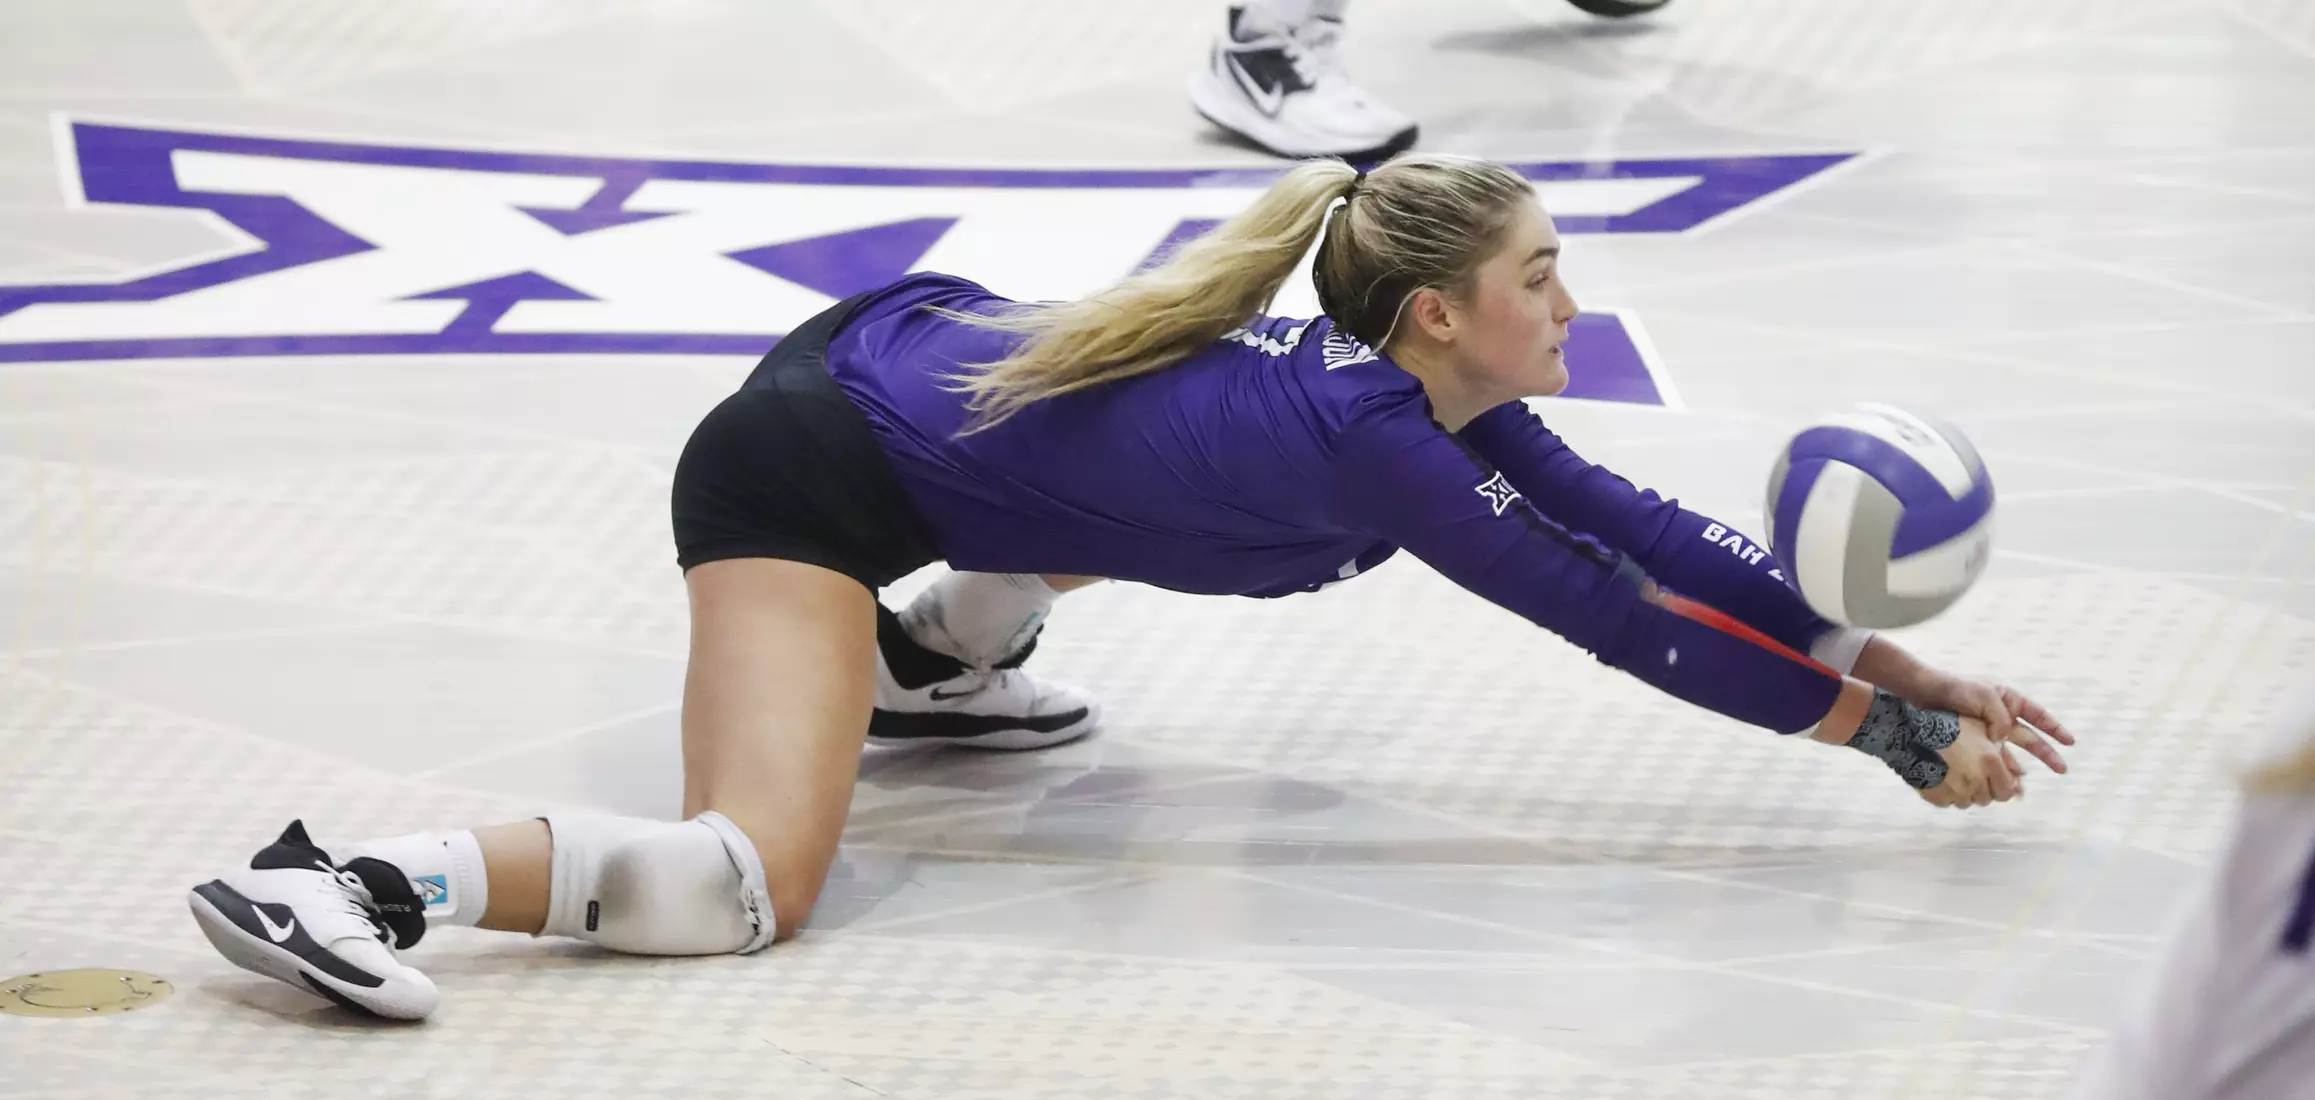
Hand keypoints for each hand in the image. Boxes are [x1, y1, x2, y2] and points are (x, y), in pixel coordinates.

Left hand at [1906, 674, 2076, 786]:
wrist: (1923, 693)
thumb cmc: (1955, 689)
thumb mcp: (1985, 698)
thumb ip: (2001, 720)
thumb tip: (2003, 741)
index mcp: (2008, 699)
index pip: (2037, 715)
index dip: (2054, 729)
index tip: (2070, 742)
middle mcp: (2001, 715)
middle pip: (2029, 738)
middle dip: (2046, 754)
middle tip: (2063, 770)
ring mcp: (1986, 729)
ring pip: (2010, 752)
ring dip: (2018, 770)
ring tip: (2024, 789)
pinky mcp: (1972, 740)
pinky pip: (1990, 757)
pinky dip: (1997, 770)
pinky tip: (2004, 784)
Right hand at [1918, 715, 2012, 807]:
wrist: (1909, 729)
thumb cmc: (1948, 723)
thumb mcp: (1981, 729)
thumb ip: (2004, 752)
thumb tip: (2020, 776)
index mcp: (1989, 761)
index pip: (2006, 792)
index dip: (2002, 787)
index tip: (1995, 780)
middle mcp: (1975, 779)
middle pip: (1986, 799)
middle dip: (1983, 788)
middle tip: (1972, 773)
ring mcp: (1954, 791)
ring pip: (1967, 802)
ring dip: (1965, 792)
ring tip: (1955, 773)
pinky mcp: (1936, 797)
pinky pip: (1948, 802)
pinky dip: (1947, 794)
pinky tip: (1941, 777)